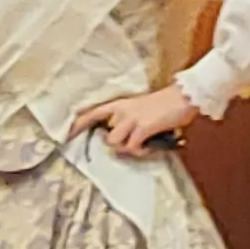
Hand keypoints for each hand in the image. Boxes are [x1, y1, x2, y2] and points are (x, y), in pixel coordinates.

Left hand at [74, 85, 199, 155]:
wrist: (182, 97)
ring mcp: (131, 119)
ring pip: (115, 143)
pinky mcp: (142, 127)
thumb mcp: (143, 110)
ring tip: (142, 146)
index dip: (78, 125)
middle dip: (118, 146)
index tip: (66, 136)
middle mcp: (122, 111)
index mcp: (121, 104)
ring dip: (128, 149)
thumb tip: (124, 143)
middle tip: (134, 146)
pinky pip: (132, 147)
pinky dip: (140, 151)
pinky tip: (149, 147)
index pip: (93, 113)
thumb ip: (130, 123)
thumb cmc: (166, 104)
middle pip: (106, 137)